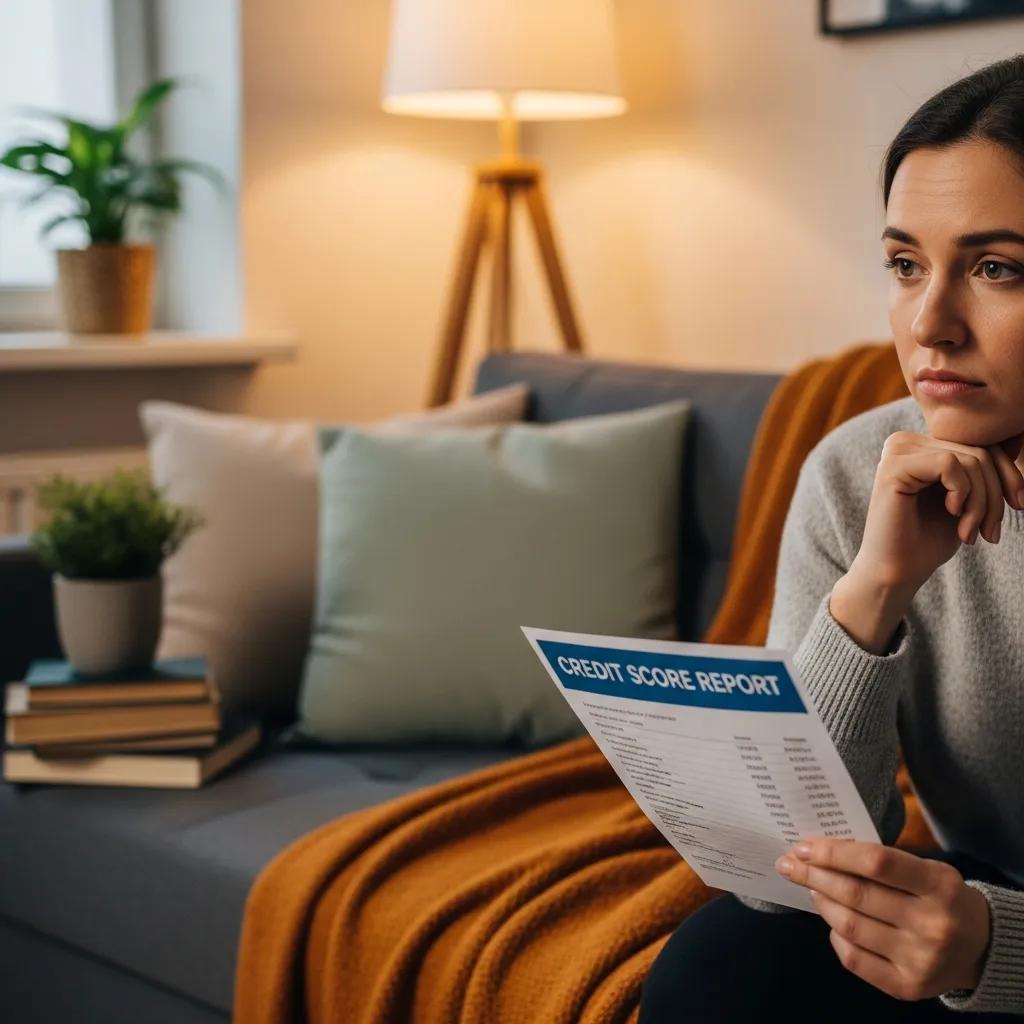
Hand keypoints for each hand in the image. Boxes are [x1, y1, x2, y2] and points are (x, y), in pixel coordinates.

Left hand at [774, 837, 991, 1000]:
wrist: (981, 948)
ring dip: (822, 902)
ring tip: (811, 887)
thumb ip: (883, 862)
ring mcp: (920, 959)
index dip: (834, 852)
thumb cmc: (941, 897)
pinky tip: (832, 921)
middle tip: (789, 864)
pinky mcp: (908, 987)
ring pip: (850, 926)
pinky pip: (855, 959)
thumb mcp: (928, 869)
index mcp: (939, 885)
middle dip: (814, 875)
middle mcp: (932, 924)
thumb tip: (821, 852)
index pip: (876, 862)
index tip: (803, 846)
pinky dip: (835, 936)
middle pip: (856, 894)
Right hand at [852, 429, 1023, 596]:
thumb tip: (1015, 441)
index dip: (1008, 475)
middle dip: (995, 496)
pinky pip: (949, 464)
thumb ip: (982, 469)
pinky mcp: (893, 466)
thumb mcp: (967, 500)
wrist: (895, 572)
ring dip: (981, 503)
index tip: (1017, 506)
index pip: (981, 443)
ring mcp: (897, 451)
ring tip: (969, 533)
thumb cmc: (928, 541)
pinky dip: (961, 494)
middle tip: (990, 532)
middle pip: (979, 451)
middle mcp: (905, 442)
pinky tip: (951, 515)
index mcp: (920, 447)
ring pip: (970, 459)